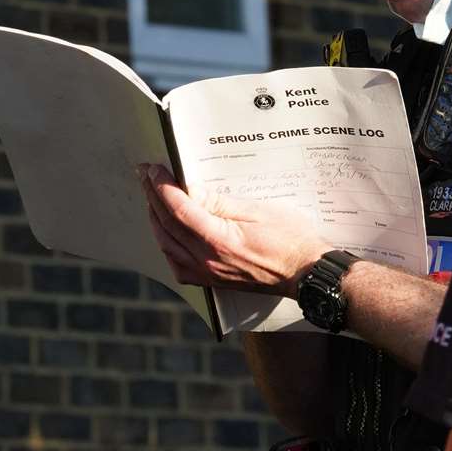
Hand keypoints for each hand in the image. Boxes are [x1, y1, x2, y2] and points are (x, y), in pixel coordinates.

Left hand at [138, 163, 327, 297]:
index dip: (161, 187)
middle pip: (166, 226)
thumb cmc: (291, 239)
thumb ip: (220, 202)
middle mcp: (206, 261)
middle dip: (153, 198)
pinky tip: (168, 231)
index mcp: (218, 240)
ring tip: (154, 198)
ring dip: (156, 219)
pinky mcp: (210, 280)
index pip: (178, 209)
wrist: (305, 272)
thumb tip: (192, 191)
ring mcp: (206, 274)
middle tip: (146, 177)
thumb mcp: (258, 210)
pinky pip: (176, 262)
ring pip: (166, 245)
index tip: (153, 170)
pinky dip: (167, 242)